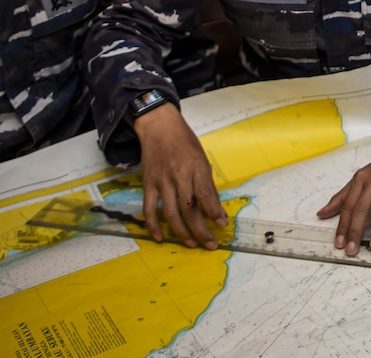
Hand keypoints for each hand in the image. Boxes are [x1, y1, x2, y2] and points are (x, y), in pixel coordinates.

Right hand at [133, 103, 226, 248]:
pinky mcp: (148, 185)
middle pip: (189, 209)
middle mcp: (178, 176)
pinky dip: (154, 225)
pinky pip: (149, 209)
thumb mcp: (202, 159)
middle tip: (210, 244)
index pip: (205, 194)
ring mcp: (161, 182)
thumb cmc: (184, 142)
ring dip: (181, 232)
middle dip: (200, 230)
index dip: (213, 211)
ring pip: (170, 213)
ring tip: (191, 243)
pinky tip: (160, 237)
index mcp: (196, 167)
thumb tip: (217, 209)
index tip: (221, 225)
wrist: (159, 127)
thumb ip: (207, 185)